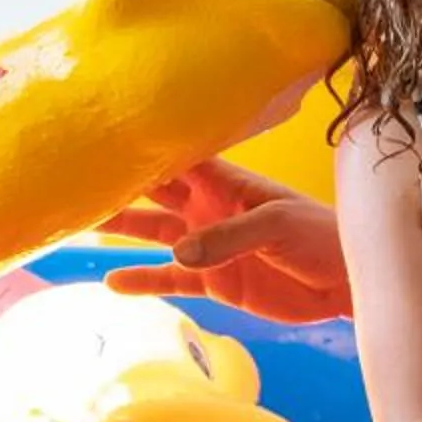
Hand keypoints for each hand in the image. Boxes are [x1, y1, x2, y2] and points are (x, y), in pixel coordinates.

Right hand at [99, 159, 351, 322]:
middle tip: (75, 180)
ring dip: (121, 229)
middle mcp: (208, 208)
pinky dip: (143, 280)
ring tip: (78, 225)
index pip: (177, 157)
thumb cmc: (320, 236)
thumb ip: (230, 236)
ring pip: (154, 233)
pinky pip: (170, 279)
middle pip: (154, 192)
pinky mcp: (214, 282)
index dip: (144, 146)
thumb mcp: (279, 225)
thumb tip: (180, 252)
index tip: (104, 138)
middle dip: (119, 184)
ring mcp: (208, 245)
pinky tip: (112, 282)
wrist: (346, 282)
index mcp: (225, 183)